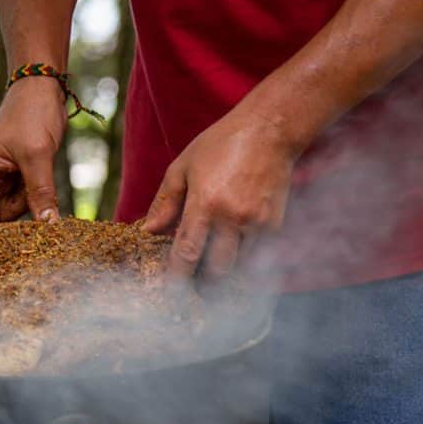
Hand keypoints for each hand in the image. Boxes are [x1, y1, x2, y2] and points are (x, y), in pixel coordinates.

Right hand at [0, 79, 66, 229]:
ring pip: (7, 211)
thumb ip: (41, 192)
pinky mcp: (16, 176)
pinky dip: (33, 203)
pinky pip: (21, 200)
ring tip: (41, 201)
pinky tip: (45, 201)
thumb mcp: (38, 155)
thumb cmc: (32, 114)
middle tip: (27, 239)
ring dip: (24, 213)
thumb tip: (47, 226)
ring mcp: (0, 177)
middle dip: (5, 227)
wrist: (44, 88)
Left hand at [142, 105, 298, 276]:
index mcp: (205, 204)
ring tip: (210, 266)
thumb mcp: (182, 167)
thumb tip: (148, 232)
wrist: (269, 131)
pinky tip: (231, 246)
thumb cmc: (220, 145)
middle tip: (191, 284)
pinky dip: (242, 256)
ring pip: (237, 266)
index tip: (168, 292)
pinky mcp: (275, 224)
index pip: (186, 253)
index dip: (176, 278)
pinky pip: (255, 254)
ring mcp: (257, 223)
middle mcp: (232, 218)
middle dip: (202, 281)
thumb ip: (165, 202)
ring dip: (222, 269)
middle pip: (215, 269)